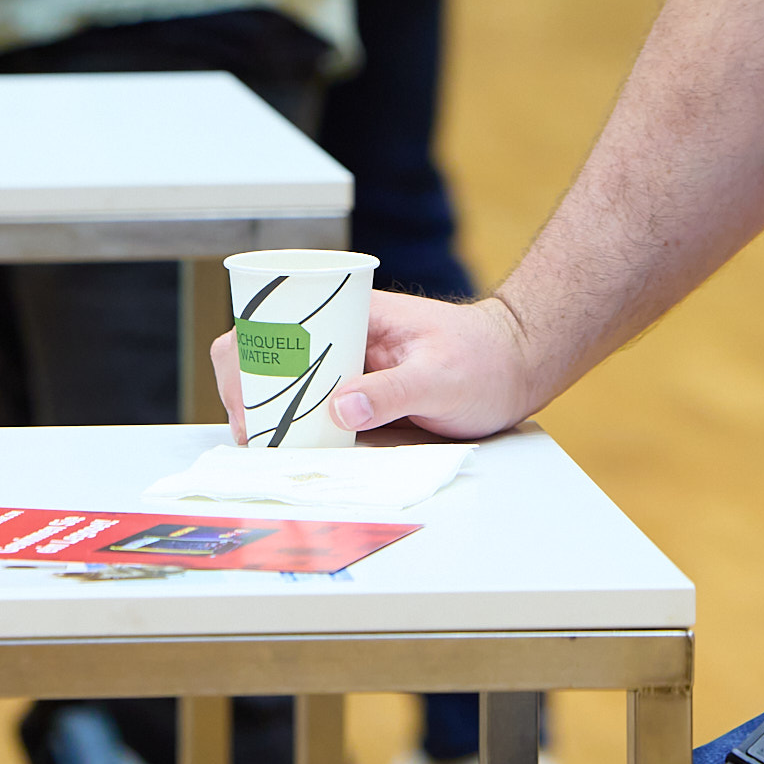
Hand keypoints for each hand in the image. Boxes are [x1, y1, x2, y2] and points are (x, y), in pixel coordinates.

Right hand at [212, 291, 542, 443]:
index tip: (251, 403)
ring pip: (282, 380)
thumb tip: (340, 409)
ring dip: (267, 411)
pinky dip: (292, 426)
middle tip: (255, 436)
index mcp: (352, 313)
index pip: (274, 318)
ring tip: (266, 448)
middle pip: (264, 350)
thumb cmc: (486, 360)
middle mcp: (340, 334)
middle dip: (247, 390)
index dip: (249, 357)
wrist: (516, 366)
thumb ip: (394, 391)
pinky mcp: (355, 392)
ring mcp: (344, 363)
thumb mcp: (442, 378)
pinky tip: (291, 450)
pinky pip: (309, 404)